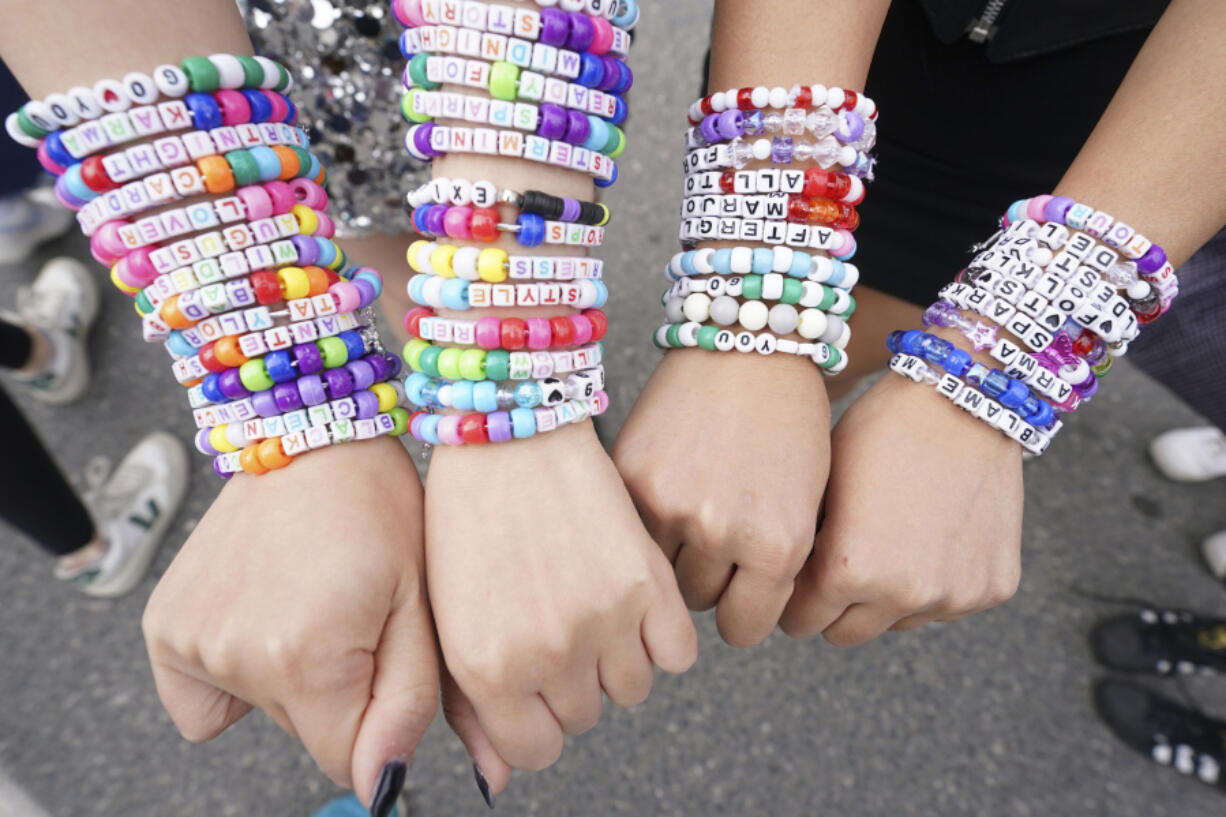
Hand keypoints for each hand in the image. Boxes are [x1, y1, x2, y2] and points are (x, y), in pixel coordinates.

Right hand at [142, 438, 437, 810]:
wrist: (311, 437)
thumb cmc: (380, 511)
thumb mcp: (419, 607)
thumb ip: (405, 706)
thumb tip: (379, 788)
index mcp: (306, 659)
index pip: (348, 761)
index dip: (378, 721)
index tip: (384, 657)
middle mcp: (235, 656)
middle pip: (305, 733)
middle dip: (338, 692)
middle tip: (351, 612)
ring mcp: (190, 641)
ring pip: (262, 711)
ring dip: (291, 677)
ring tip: (310, 600)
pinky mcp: (162, 627)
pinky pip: (201, 699)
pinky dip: (233, 674)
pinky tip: (262, 616)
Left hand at [427, 422, 696, 796]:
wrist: (510, 432)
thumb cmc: (467, 518)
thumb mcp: (449, 618)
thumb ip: (471, 708)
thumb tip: (499, 781)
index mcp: (488, 668)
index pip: (535, 751)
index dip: (537, 718)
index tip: (536, 684)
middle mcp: (547, 653)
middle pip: (586, 717)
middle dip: (573, 680)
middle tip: (557, 619)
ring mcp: (603, 620)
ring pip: (634, 688)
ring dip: (618, 656)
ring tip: (591, 600)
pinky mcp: (648, 583)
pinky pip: (678, 653)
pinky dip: (663, 634)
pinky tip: (631, 596)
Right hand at [613, 349, 830, 646]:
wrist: (748, 341)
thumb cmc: (789, 423)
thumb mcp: (805, 506)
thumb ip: (773, 568)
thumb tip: (736, 619)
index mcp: (778, 545)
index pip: (743, 628)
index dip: (742, 616)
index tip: (738, 599)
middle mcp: (722, 531)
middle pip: (697, 601)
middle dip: (707, 580)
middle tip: (714, 540)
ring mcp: (669, 504)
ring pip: (656, 572)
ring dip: (670, 554)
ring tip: (689, 511)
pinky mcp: (630, 477)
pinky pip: (629, 531)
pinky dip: (642, 519)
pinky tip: (664, 487)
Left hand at [780, 371, 1022, 644]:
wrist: (964, 399)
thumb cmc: (879, 430)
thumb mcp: (821, 485)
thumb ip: (804, 547)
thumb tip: (782, 586)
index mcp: (847, 571)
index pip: (801, 621)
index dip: (794, 598)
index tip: (797, 581)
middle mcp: (902, 594)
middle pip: (846, 633)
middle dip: (835, 606)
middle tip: (839, 565)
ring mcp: (952, 594)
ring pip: (897, 622)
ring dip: (887, 596)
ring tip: (890, 539)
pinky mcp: (992, 587)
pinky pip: (948, 605)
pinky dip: (937, 581)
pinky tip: (933, 532)